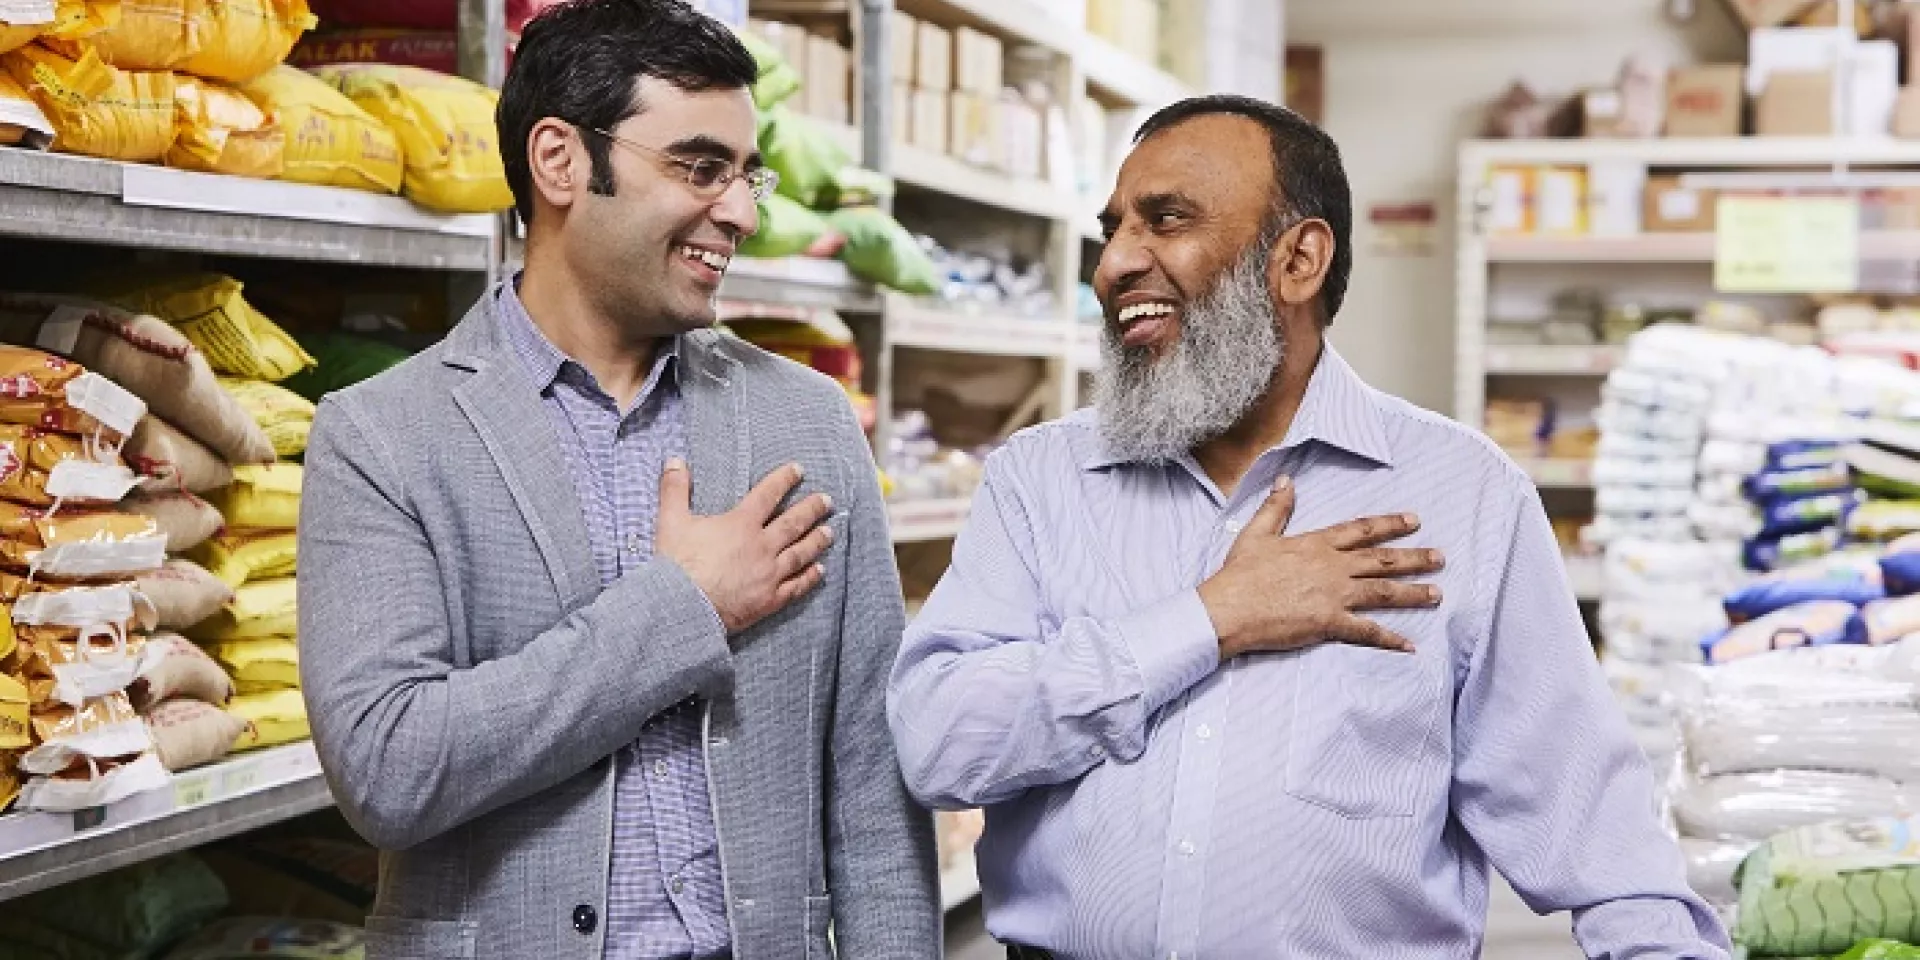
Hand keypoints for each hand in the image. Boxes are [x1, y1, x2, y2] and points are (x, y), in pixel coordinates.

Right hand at [656, 458, 833, 634]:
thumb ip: (675, 489)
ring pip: (800, 553)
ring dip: (816, 541)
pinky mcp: (769, 600)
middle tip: (827, 501)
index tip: (798, 470)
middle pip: (793, 523)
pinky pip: (796, 586)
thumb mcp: (671, 520)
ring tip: (829, 532)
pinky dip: (810, 578)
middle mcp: (761, 546)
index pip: (767, 495)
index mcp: (740, 524)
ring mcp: (769, 574)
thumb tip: (674, 460)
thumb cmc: (676, 564)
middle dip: (811, 509)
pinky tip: (820, 571)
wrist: (682, 607)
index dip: (783, 480)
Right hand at [1197, 477, 1443, 659]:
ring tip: (1437, 593)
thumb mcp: (1256, 534)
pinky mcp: (1329, 623)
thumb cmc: (1239, 574)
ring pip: (1383, 592)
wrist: (1228, 609)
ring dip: (1413, 593)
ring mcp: (1334, 596)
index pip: (1361, 530)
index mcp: (1316, 545)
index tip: (1414, 520)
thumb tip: (1287, 480)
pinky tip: (1409, 645)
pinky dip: (1389, 639)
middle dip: (1414, 557)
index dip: (1389, 524)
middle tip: (1440, 557)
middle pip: (1382, 560)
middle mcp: (1332, 567)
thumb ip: (1276, 507)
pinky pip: (1366, 631)